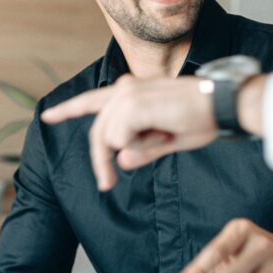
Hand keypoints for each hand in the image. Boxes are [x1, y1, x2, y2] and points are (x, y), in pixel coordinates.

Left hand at [40, 75, 217, 190]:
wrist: (225, 105)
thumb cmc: (203, 119)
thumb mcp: (166, 140)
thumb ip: (141, 150)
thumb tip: (122, 163)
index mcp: (131, 90)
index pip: (92, 101)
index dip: (68, 110)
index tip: (46, 117)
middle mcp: (124, 87)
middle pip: (98, 132)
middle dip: (100, 161)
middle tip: (108, 184)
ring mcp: (126, 94)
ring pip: (109, 138)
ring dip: (132, 149)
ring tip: (162, 136)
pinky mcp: (132, 105)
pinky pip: (120, 140)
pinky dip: (139, 145)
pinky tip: (162, 132)